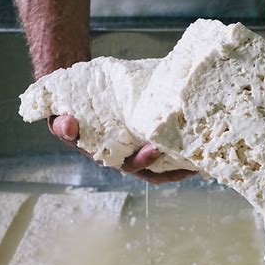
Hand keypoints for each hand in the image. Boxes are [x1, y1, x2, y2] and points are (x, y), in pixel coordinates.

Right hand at [49, 115, 195, 183]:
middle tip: (190, 156)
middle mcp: (128, 153)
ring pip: (166, 158)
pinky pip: (167, 139)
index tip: (154, 151)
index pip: (129, 164)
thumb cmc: (69, 112)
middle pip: (155, 167)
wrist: (75, 97)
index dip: (143, 161)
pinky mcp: (148, 130)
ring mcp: (140, 143)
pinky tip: (197, 133)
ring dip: (183, 158)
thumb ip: (63, 125)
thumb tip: (68, 124)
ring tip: (204, 153)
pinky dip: (181, 140)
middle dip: (172, 165)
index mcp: (111, 154)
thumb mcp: (61, 119)